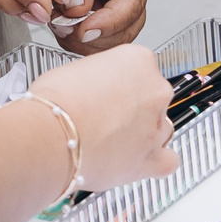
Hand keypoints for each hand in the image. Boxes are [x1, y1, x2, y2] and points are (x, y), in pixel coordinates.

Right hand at [26, 44, 179, 192]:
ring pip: (161, 128)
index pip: (139, 67)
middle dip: (132, 108)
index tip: (107, 91)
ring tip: (114, 142)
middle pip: (152, 97)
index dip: (118, 83)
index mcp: (137, 60)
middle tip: (105, 117)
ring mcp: (157, 125)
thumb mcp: (73, 70)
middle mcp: (154, 89)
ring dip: (143, 134)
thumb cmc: (56, 103)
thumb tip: (90, 87)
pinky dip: (157, 162)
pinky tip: (139, 161)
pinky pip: (168, 161)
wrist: (52, 137)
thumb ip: (94, 77)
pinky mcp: (153, 158)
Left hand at [49, 0, 150, 53]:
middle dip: (98, 36)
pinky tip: (59, 27)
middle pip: (127, 26)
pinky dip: (75, 38)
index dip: (112, 21)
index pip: (133, 0)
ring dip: (85, 40)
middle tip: (69, 32)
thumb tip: (75, 8)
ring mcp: (109, 1)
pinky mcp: (92, 12)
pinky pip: (91, 36)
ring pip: (110, 37)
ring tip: (61, 26)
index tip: (86, 30)